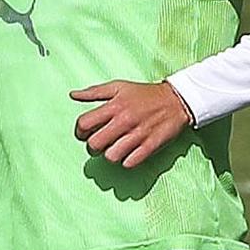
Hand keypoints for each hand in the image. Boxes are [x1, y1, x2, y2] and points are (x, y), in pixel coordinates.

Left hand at [69, 79, 193, 168]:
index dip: (80, 132)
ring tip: (115, 149)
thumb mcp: (119, 87)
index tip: (85, 134)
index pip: (84, 123)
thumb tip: (73, 95)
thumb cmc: (144, 94)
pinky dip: (127, 161)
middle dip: (93, 147)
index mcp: (114, 105)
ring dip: (110, 155)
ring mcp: (138, 134)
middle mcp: (124, 120)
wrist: (176, 100)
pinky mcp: (151, 145)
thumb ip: (94, 92)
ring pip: (111, 156)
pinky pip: (130, 163)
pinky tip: (129, 154)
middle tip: (99, 144)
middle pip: (95, 144)